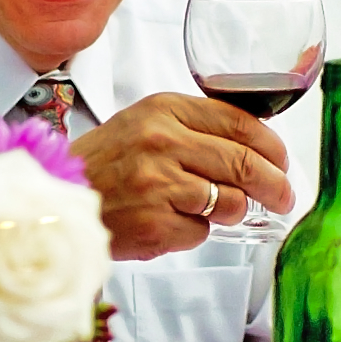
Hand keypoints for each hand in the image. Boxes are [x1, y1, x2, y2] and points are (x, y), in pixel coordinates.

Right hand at [71, 93, 294, 259]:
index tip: (282, 162)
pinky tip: (171, 222)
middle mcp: (163, 142)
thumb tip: (255, 148)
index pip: (240, 123)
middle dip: (275, 185)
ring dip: (231, 212)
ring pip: (231, 202)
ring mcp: (160, 184)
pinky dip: (194, 232)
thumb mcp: (143, 126)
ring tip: (211, 211)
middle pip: (245, 163)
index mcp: (163, 110)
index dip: (272, 147)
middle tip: (283, 197)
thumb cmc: (102, 166)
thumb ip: (193, 128)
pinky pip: (202, 231)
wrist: (57, 199)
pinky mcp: (157, 222)